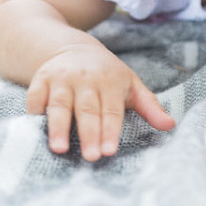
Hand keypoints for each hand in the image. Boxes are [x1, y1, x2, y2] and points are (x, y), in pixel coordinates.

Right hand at [26, 43, 174, 160]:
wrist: (74, 48)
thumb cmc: (108, 75)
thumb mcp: (131, 85)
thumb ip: (150, 107)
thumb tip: (170, 125)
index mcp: (111, 80)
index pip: (111, 109)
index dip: (110, 130)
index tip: (110, 150)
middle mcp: (85, 78)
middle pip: (87, 109)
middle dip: (89, 133)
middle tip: (91, 157)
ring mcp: (61, 78)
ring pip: (60, 104)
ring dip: (58, 127)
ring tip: (59, 149)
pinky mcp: (40, 80)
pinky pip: (35, 99)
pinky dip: (35, 114)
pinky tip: (35, 133)